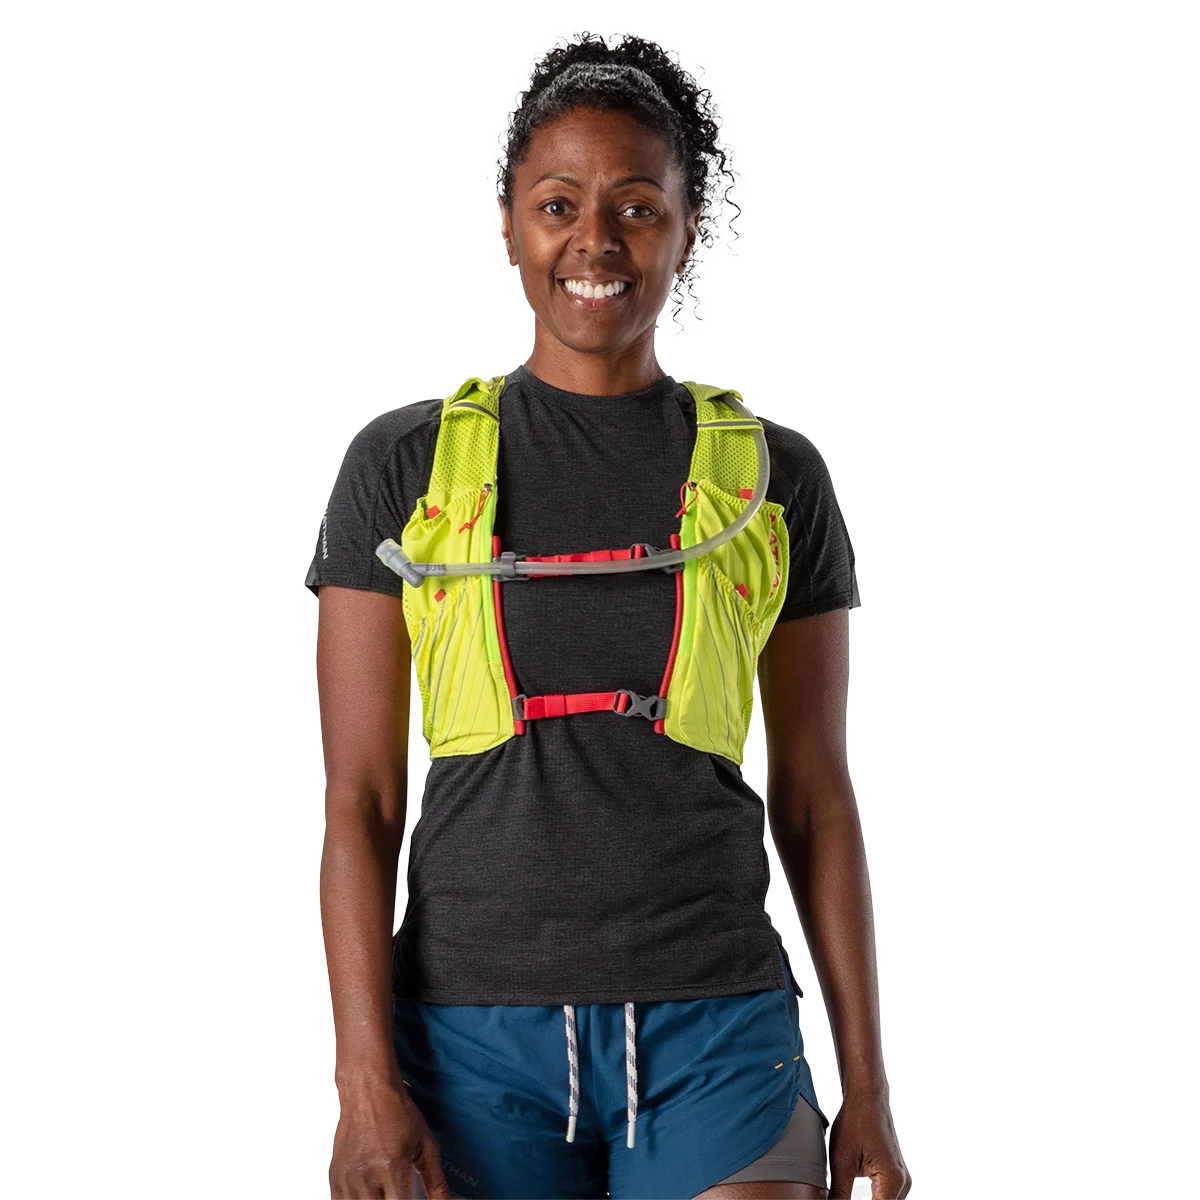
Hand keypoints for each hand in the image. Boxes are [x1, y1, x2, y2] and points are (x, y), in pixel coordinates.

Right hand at [329, 1077, 455, 1199]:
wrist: (368, 1090)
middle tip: (401, 1195)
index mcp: (392, 1167)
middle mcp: (367, 1176)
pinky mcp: (335, 1178)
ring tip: (386, 1193)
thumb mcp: (425, 1144)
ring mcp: (348, 1179)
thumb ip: (436, 1181)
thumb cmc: (397, 1112)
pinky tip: (370, 1194)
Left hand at [827, 1088, 911, 1199]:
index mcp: (891, 1181)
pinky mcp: (896, 1177)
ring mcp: (901, 1181)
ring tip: (843, 1197)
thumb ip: (839, 1193)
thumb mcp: (841, 1161)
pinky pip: (886, 1199)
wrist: (867, 1099)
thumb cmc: (855, 1122)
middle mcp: (902, 1184)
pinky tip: (851, 1199)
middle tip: (838, 1199)